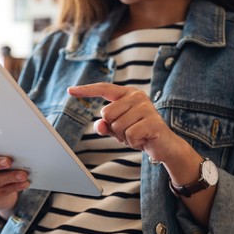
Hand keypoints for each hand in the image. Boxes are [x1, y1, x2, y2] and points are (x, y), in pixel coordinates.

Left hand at [68, 83, 182, 162]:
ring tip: (137, 135)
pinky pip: (129, 135)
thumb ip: (105, 126)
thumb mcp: (117, 130)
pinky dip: (132, 142)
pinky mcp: (152, 121)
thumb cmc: (138, 133)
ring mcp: (146, 107)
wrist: (163, 145)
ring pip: (117, 126)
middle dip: (114, 128)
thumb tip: (99, 125)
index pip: (103, 88)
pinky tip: (143, 139)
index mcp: (127, 94)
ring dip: (124, 136)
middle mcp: (137, 96)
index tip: (69, 90)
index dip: (86, 90)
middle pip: (106, 113)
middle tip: (129, 131)